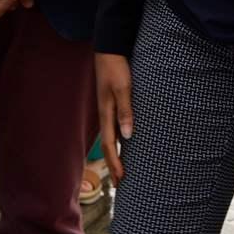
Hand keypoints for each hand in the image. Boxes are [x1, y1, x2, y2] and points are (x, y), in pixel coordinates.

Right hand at [95, 53, 133, 181]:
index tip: (121, 179)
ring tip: (123, 169)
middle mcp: (105, 114)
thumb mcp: (123, 88)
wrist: (109, 49)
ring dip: (117, 155)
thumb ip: (125, 111)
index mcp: (106, 113)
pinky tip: (126, 143)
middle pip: (110, 145)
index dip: (115, 163)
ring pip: (112, 138)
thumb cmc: (117, 67)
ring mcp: (108, 109)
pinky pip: (115, 128)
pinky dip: (120, 141)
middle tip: (121, 184)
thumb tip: (128, 136)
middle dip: (114, 165)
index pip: (111, 145)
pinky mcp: (112, 104)